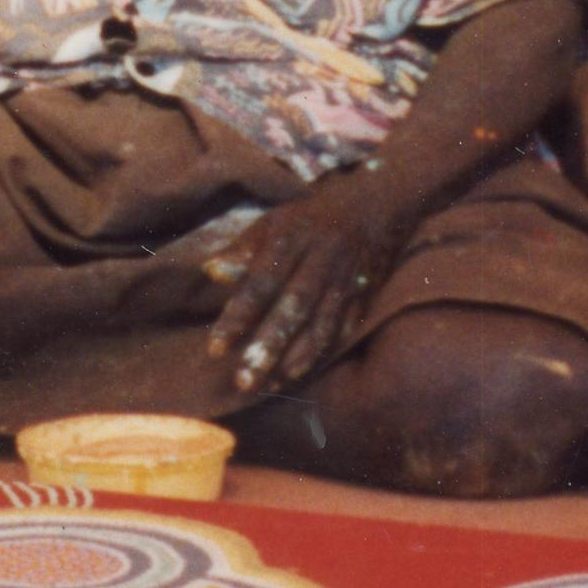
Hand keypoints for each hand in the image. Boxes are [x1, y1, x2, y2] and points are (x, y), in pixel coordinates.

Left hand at [206, 168, 411, 400]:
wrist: (377, 202)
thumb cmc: (312, 217)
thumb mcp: (275, 221)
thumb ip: (243, 248)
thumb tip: (211, 272)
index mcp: (291, 239)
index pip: (260, 283)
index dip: (238, 317)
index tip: (215, 350)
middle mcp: (319, 260)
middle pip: (292, 308)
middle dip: (268, 347)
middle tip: (243, 382)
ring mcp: (345, 279)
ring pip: (320, 324)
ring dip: (294, 357)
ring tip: (268, 385)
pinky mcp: (364, 295)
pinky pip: (341, 329)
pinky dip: (319, 353)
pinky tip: (294, 374)